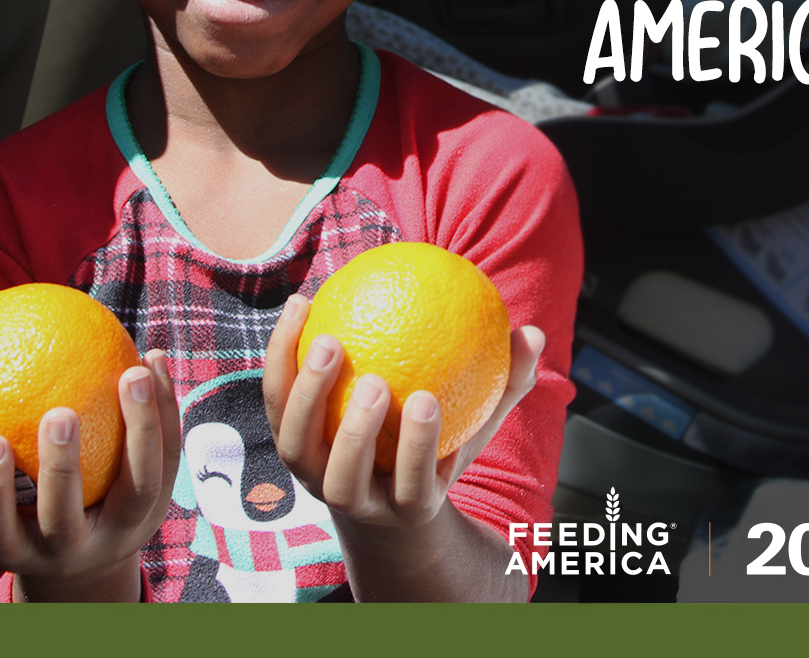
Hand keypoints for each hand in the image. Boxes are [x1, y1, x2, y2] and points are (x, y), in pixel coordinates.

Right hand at [0, 351, 180, 601]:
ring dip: (140, 426)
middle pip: (70, 515)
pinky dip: (165, 406)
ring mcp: (125, 527)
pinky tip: (153, 358)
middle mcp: (76, 546)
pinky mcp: (162, 501)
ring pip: (141, 484)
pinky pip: (169, 452)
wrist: (91, 555)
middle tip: (60, 412)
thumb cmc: (21, 503)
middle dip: (63, 468)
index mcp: (25, 548)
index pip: (1, 531)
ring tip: (131, 372)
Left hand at [263, 294, 544, 528]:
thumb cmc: (443, 450)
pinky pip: (277, 404)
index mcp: (407, 504)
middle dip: (354, 434)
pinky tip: (300, 304)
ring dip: (307, 396)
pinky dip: (282, 357)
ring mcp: (313, 478)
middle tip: (372, 379)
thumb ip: (506, 384)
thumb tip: (532, 334)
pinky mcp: (287, 445)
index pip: (412, 487)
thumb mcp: (477, 426)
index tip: (425, 400)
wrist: (382, 503)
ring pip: (296, 450)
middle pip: (343, 482)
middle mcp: (354, 501)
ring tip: (328, 339)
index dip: (415, 450)